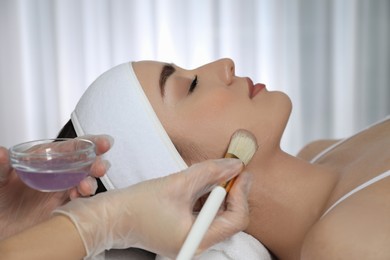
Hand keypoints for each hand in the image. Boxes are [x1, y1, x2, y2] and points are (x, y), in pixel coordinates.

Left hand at [0, 135, 111, 238]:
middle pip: (85, 164)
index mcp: (46, 158)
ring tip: (86, 187)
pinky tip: (78, 199)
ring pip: (86, 183)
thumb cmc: (0, 199)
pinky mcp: (64, 208)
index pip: (72, 147)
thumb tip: (0, 153)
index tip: (103, 143)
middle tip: (100, 167)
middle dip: (96, 164)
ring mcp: (62, 191)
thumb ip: (1, 166)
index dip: (90, 143)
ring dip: (91, 183)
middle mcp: (58, 173)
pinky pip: (80, 203)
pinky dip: (84, 201)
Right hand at [54, 158, 251, 258]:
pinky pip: (202, 214)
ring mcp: (189, 239)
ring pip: (216, 214)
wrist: (110, 217)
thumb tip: (236, 166)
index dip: (241, 193)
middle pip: (228, 218)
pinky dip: (205, 197)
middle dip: (231, 191)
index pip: (235, 219)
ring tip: (214, 172)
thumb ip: (210, 172)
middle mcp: (196, 244)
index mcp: (197, 239)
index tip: (240, 172)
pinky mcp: (181, 232)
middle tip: (230, 169)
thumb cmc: (138, 205)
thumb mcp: (178, 183)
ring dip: (218, 192)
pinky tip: (200, 183)